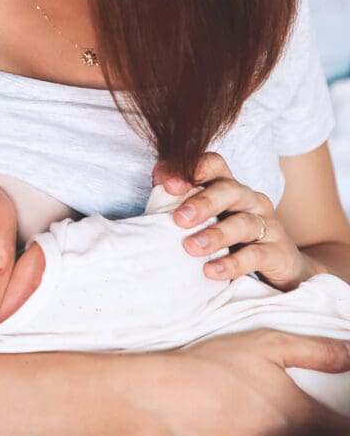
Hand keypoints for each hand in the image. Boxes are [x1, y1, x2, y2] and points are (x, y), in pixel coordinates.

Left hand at [152, 152, 321, 290]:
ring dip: (215, 235)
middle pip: (229, 190)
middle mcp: (250, 200)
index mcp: (229, 186)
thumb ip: (182, 201)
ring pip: (243, 223)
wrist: (279, 265)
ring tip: (190, 248)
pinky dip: (232, 263)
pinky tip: (211, 271)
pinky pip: (256, 256)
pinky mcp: (278, 252)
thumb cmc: (232, 237)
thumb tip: (157, 181)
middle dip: (202, 203)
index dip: (193, 170)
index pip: (214, 165)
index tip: (167, 185)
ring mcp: (267, 224)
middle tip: (179, 219)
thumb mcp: (207, 217)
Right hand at [161, 329, 349, 435]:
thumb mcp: (266, 345)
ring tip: (269, 410)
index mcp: (302, 416)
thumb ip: (317, 351)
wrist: (162, 396)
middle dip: (320, 422)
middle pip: (320, 433)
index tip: (339, 407)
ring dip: (288, 426)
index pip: (346, 427)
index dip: (345, 416)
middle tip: (310, 409)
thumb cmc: (213, 367)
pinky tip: (249, 419)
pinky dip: (261, 431)